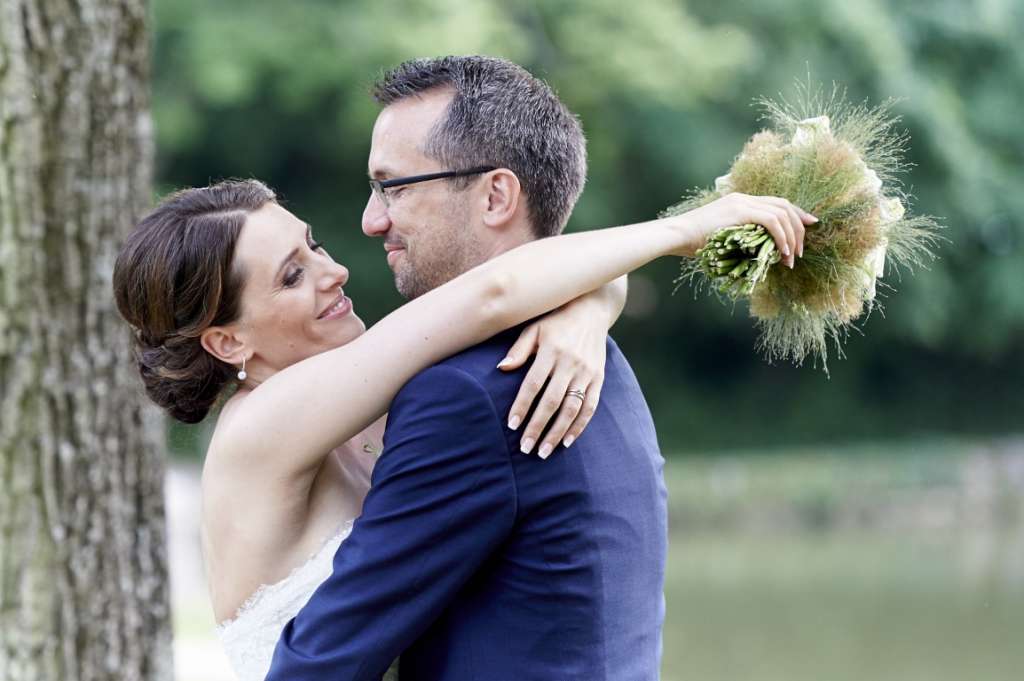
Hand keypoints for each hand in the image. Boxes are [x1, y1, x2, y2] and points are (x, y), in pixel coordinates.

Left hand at [497, 298, 606, 459]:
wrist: (591, 309)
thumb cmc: (554, 321)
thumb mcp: (534, 328)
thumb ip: (519, 349)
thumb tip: (501, 368)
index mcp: (552, 350)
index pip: (534, 384)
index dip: (522, 406)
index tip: (511, 425)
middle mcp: (571, 362)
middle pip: (552, 401)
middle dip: (538, 427)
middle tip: (525, 448)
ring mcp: (587, 372)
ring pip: (572, 408)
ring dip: (558, 432)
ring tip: (544, 451)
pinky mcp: (599, 378)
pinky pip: (590, 406)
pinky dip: (579, 426)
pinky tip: (567, 441)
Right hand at [669, 193, 817, 267]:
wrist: (676, 235)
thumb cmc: (693, 243)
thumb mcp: (722, 239)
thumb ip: (741, 240)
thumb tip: (758, 255)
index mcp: (741, 202)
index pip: (776, 203)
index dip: (796, 214)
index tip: (809, 226)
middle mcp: (744, 198)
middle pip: (784, 205)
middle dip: (799, 226)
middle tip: (801, 249)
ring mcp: (742, 202)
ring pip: (781, 213)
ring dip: (791, 236)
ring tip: (791, 257)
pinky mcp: (740, 210)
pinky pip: (772, 221)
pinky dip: (781, 236)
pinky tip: (781, 252)